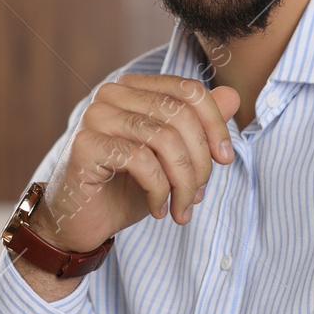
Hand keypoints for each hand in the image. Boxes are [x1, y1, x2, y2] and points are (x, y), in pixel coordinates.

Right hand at [37, 74, 240, 253]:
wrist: (79, 224)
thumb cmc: (125, 189)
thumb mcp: (172, 160)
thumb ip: (200, 127)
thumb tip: (234, 97)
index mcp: (134, 88)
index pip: (189, 91)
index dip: (216, 125)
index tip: (224, 161)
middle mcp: (112, 93)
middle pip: (180, 115)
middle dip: (199, 162)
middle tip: (197, 196)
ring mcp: (95, 115)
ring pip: (164, 139)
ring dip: (182, 181)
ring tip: (180, 208)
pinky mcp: (85, 144)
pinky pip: (140, 160)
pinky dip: (158, 190)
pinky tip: (157, 209)